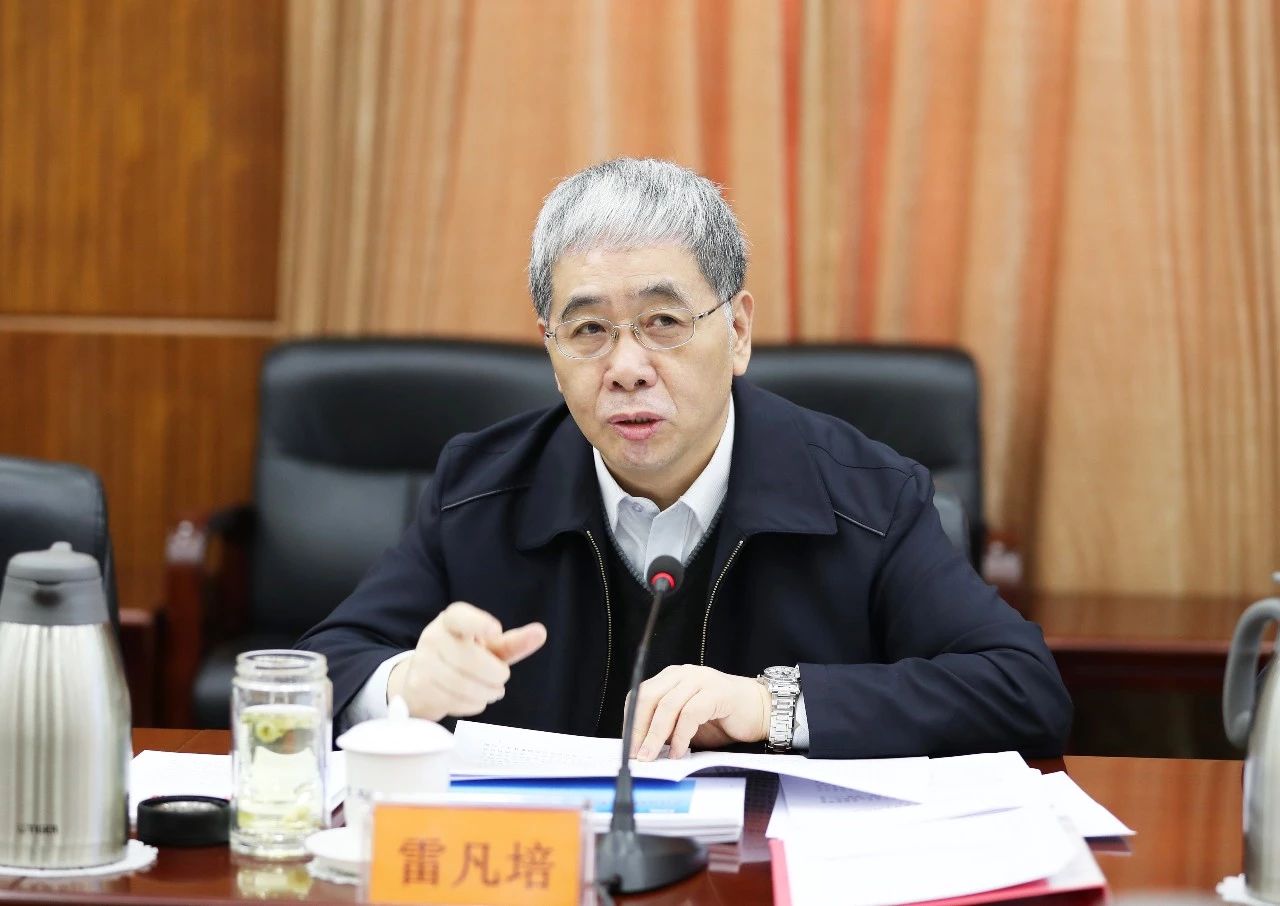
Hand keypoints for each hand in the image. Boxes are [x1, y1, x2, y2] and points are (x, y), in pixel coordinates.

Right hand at [389, 602, 546, 720]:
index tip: (496, 630)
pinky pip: (452, 700)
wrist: (423, 677)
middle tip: (501, 679)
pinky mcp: (418, 686)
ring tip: (492, 691)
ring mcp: (423, 662)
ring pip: (461, 685)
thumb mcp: (489, 647)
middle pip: (470, 660)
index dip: (478, 623)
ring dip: (485, 693)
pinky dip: (471, 705)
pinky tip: (474, 699)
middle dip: (494, 675)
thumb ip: (514, 642)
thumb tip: (541, 632)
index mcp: (452, 620)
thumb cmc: (464, 657)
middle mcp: (433, 637)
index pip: (460, 617)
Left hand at [627, 665, 770, 759]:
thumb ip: (666, 729)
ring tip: (653, 757)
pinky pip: (691, 713)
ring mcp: (701, 679)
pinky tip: (679, 751)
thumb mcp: (686, 724)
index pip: (640, 695)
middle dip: (639, 729)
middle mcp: (683, 674)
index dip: (631, 721)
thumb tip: (642, 749)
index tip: (628, 746)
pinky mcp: (717, 691)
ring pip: (668, 705)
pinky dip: (681, 735)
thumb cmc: (722, 719)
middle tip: (637, 755)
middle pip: (649, 698)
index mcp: (672, 678)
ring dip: (656, 735)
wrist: (761, 712)